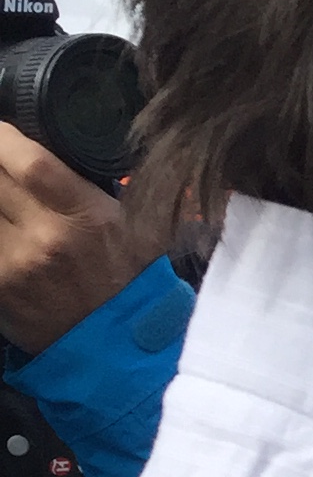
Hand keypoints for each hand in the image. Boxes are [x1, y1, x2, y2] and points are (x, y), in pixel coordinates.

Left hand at [0, 122, 151, 353]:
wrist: (115, 343)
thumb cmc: (127, 278)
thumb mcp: (134, 222)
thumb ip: (95, 184)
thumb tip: (61, 144)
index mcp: (85, 216)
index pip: (28, 161)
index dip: (2, 138)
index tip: (1, 133)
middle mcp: (46, 238)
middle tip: (0, 162)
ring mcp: (15, 265)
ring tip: (3, 199)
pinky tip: (3, 225)